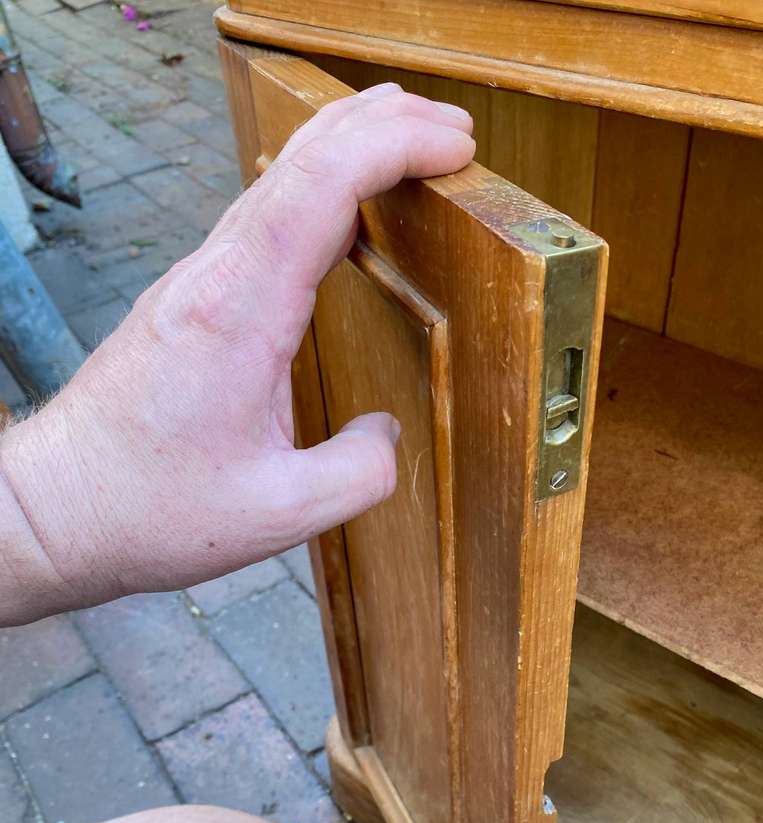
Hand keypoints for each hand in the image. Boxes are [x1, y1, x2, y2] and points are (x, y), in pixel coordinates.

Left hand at [0, 83, 473, 624]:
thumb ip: (357, 473)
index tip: (457, 146)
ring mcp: (198, 279)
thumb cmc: (151, 508)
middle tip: (454, 129)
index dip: (395, 146)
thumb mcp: (278, 513)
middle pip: (302, 158)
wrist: (61, 506)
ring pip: (279, 177)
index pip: (323, 186)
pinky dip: (316, 188)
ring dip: (349, 147)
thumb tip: (388, 434)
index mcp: (241, 312)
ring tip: (412, 143)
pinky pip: (263, 215)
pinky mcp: (193, 297)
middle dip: (384, 125)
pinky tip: (342, 208)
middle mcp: (216, 276)